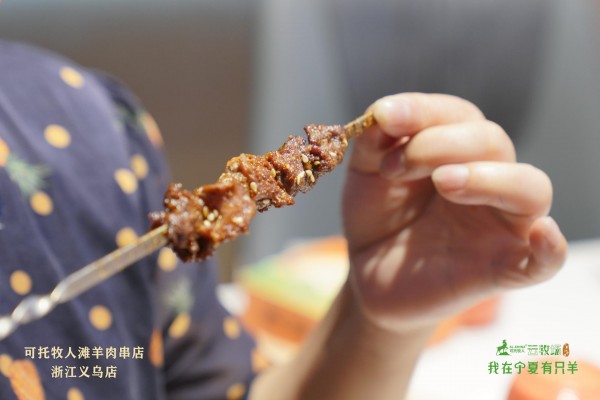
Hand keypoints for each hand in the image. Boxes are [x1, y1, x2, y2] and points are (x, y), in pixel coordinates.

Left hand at [342, 93, 567, 332]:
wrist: (366, 272)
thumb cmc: (376, 217)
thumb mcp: (366, 173)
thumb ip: (375, 142)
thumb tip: (384, 112)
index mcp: (456, 150)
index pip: (458, 114)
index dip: (422, 112)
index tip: (385, 119)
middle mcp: (487, 178)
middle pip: (492, 142)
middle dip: (439, 144)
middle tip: (395, 167)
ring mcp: (499, 224)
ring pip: (530, 187)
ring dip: (489, 178)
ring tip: (444, 183)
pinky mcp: (502, 268)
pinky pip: (545, 261)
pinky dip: (551, 248)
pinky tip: (540, 232)